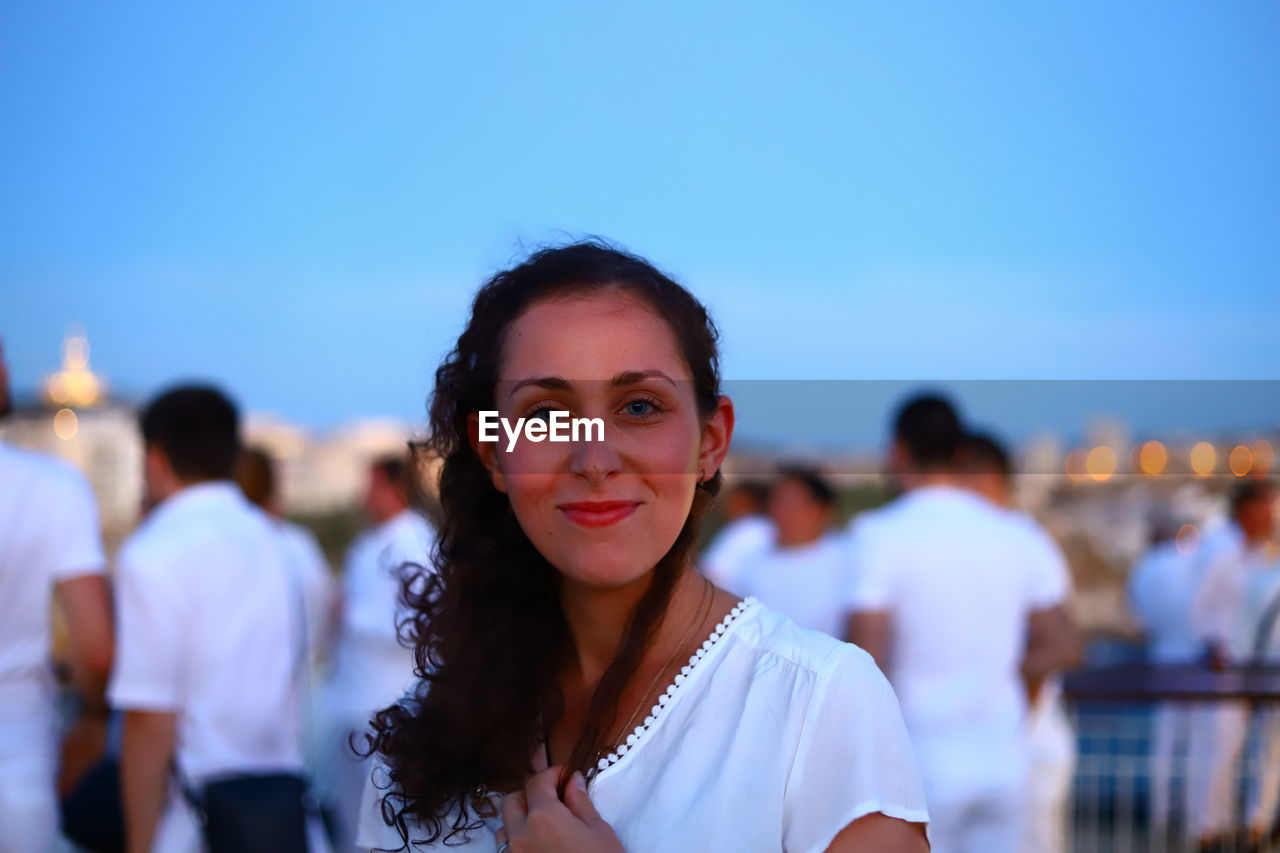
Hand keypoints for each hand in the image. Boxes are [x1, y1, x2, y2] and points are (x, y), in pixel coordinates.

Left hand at [496, 766, 623, 852]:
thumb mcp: (598, 831)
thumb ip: (580, 803)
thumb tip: (572, 782)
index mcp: (543, 818)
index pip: (537, 782)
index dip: (551, 773)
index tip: (564, 775)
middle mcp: (520, 835)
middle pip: (511, 801)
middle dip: (530, 794)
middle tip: (552, 798)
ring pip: (504, 827)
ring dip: (519, 819)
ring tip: (543, 824)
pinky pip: (506, 851)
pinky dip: (517, 842)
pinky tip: (537, 846)